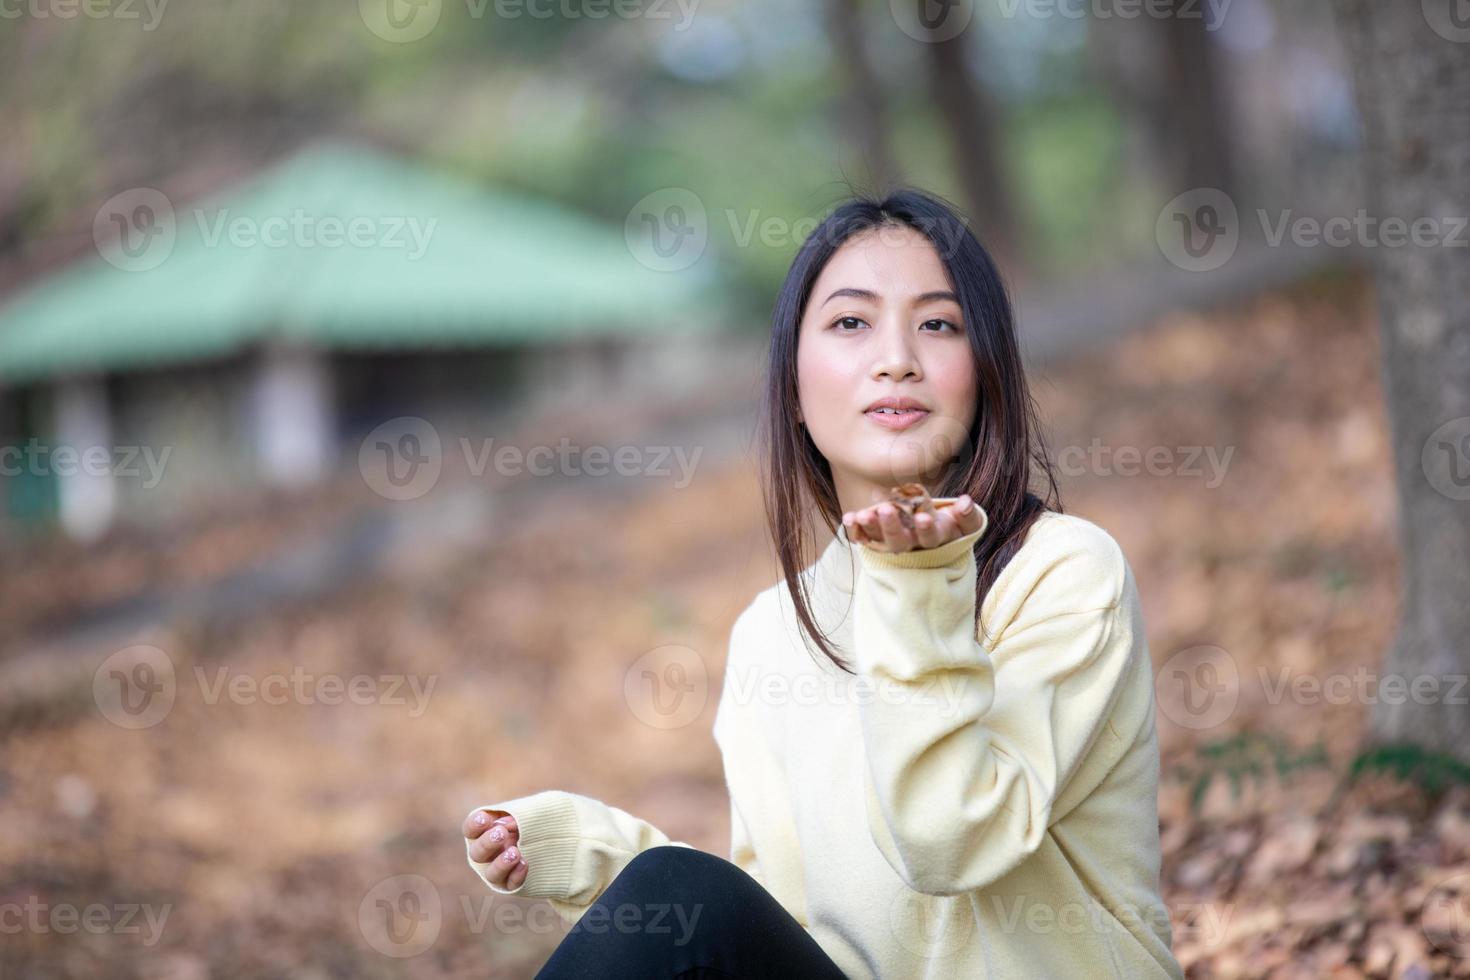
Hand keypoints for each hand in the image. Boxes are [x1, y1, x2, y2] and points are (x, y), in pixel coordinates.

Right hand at [464, 809, 528, 888]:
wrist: (549, 834)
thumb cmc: (532, 817)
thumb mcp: (524, 810)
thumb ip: (514, 814)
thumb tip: (506, 825)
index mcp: (485, 832)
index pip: (470, 830)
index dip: (474, 825)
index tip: (484, 819)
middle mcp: (487, 853)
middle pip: (476, 853)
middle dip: (487, 843)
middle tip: (502, 834)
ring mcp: (499, 869)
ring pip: (491, 874)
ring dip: (501, 864)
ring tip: (515, 853)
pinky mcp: (512, 883)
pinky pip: (510, 885)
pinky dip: (516, 876)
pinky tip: (524, 864)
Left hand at [843, 494, 982, 552]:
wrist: (932, 535)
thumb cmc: (952, 526)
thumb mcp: (965, 522)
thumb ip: (968, 515)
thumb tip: (966, 502)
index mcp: (934, 540)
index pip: (931, 538)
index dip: (927, 529)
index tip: (923, 517)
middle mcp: (912, 545)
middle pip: (900, 542)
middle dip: (892, 526)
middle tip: (886, 509)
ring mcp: (892, 544)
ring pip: (880, 540)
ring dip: (870, 527)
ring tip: (861, 514)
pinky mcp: (877, 540)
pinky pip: (864, 538)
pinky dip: (855, 529)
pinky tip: (849, 518)